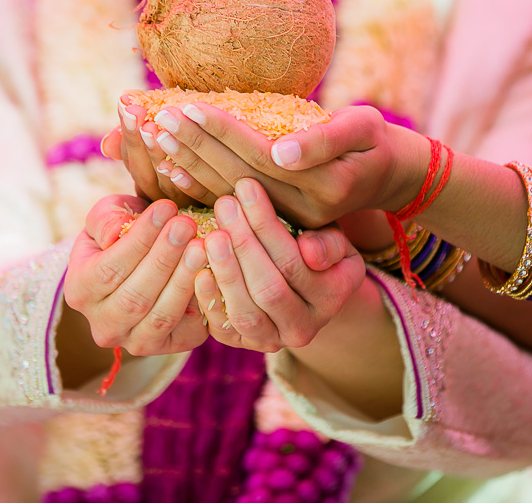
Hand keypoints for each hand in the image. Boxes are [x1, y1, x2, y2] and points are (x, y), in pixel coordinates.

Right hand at [64, 195, 209, 355]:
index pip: (109, 269)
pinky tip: (213, 272)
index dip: (139, 239)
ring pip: (160, 316)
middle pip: (135, 297)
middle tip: (187, 225)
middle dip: (164, 258)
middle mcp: (104, 325)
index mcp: (80, 292)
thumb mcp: (107, 217)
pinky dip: (201, 302)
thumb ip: (107, 219)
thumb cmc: (122, 234)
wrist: (140, 267)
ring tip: (201, 246)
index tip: (166, 208)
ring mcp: (135, 342)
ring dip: (183, 280)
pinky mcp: (169, 347)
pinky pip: (187, 330)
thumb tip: (118, 230)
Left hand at [102, 103, 426, 228]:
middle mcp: (301, 210)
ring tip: (156, 136)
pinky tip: (169, 171)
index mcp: (322, 185)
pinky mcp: (278, 221)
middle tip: (157, 117)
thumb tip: (282, 152)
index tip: (185, 106)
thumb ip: (326, 139)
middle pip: (235, 175)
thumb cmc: (375, 142)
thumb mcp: (364, 128)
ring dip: (189, 165)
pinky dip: (199, 186)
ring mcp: (288, 220)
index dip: (220, 130)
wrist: (388, 176)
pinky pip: (233, 205)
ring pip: (228, 192)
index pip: (258, 153)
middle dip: (195, 145)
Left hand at [194, 177, 365, 352]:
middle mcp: (305, 328)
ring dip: (226, 272)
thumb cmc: (312, 246)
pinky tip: (197, 269)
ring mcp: (272, 340)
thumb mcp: (330, 237)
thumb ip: (328, 242)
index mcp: (333, 296)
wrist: (300, 285)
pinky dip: (209, 299)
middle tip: (224, 205)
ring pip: (246, 313)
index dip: (267, 225)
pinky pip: (223, 328)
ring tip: (210, 234)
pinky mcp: (241, 344)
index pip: (294, 262)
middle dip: (243, 243)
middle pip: (269, 288)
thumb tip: (309, 252)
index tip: (246, 187)